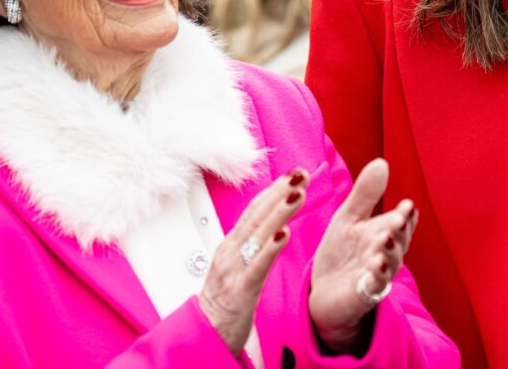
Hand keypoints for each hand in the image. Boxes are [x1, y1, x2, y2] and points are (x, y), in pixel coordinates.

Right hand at [199, 169, 307, 354]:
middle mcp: (230, 251)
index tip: (294, 173)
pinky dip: (270, 247)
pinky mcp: (240, 289)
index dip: (274, 189)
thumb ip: (252, 244)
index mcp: (231, 244)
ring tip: (297, 193)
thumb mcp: (237, 265)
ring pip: (258, 234)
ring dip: (279, 211)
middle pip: (256, 215)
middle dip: (280, 191)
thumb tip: (274, 223)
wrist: (207, 334)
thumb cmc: (225, 301)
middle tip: (300, 173)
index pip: (254, 209)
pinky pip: (257, 265)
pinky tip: (284, 233)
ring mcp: (233, 268)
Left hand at [309, 159, 417, 354]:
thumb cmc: (341, 253)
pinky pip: (375, 284)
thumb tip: (383, 162)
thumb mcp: (349, 218)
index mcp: (384, 233)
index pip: (402, 222)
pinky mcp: (364, 294)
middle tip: (399, 218)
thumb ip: (365, 194)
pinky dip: (377, 274)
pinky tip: (375, 263)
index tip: (407, 205)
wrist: (324, 292)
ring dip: (390, 251)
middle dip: (400, 230)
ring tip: (387, 238)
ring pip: (390, 263)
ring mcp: (377, 275)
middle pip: (399, 241)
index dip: (407, 215)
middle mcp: (386, 254)